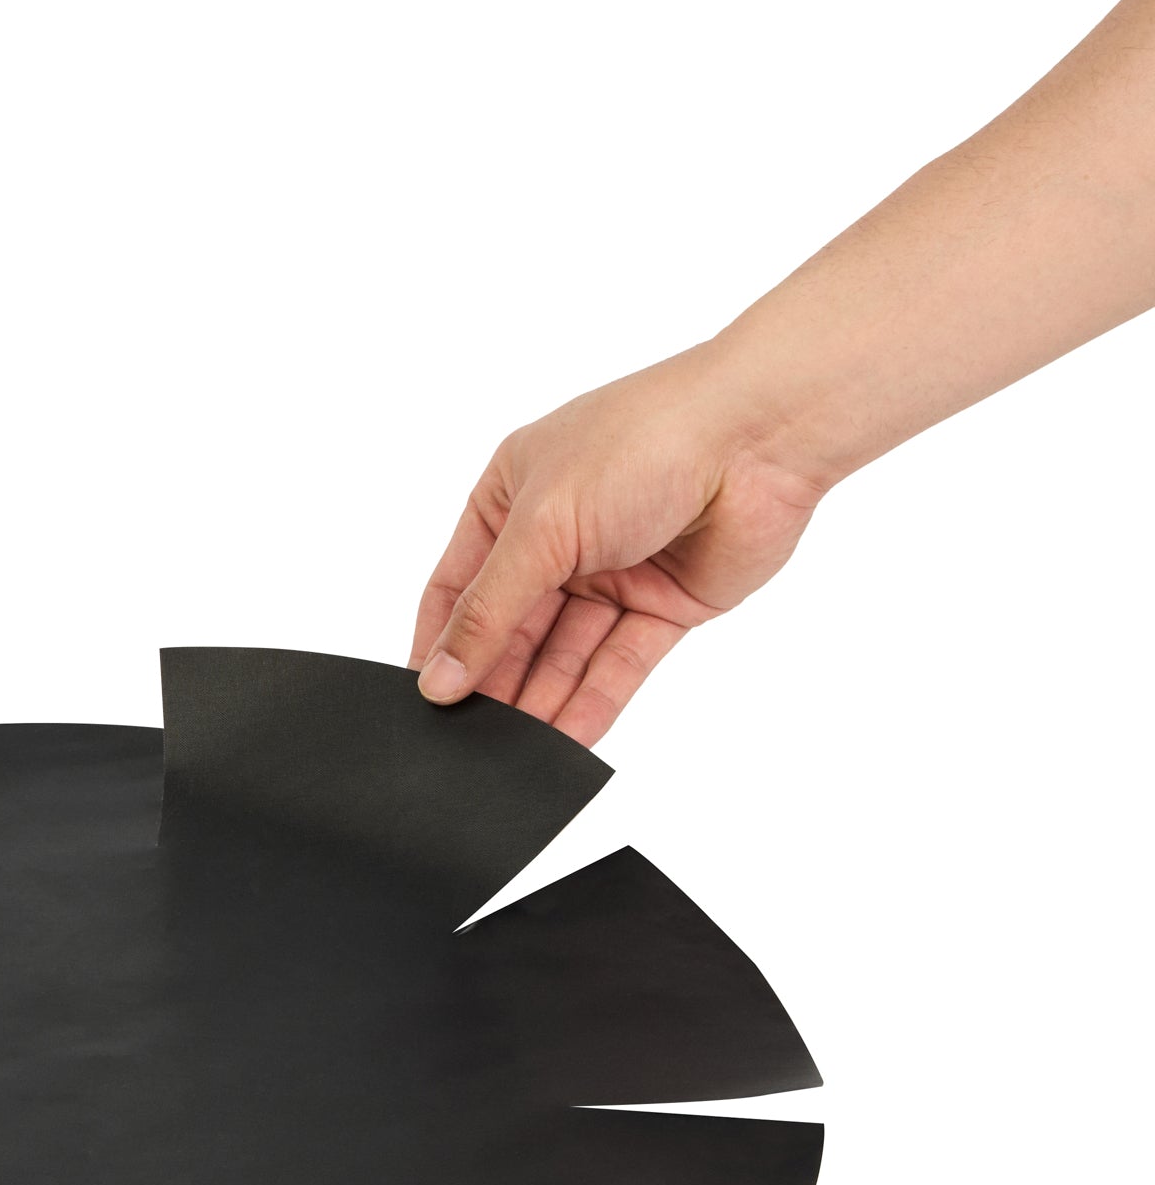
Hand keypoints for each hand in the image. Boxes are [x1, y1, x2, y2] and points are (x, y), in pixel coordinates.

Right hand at [410, 347, 832, 744]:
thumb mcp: (541, 527)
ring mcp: (612, 572)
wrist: (760, 434)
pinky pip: (617, 665)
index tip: (423, 700)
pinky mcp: (663, 605)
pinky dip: (593, 701)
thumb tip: (438, 678)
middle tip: (470, 737)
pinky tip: (567, 740)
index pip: (458, 587)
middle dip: (494, 682)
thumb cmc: (645, 440)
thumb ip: (488, 611)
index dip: (440, 644)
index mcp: (512, 497)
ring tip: (514, 750)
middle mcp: (558, 537)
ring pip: (563, 655)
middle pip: (510, 630)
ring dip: (540, 700)